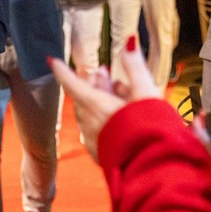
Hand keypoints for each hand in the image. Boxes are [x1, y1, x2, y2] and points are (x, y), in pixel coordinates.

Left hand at [50, 35, 161, 162]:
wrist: (158, 170)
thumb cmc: (153, 130)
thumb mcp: (147, 93)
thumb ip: (135, 67)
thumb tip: (129, 42)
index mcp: (95, 105)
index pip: (72, 82)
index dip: (62, 70)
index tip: (52, 61)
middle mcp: (89, 123)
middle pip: (84, 96)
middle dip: (93, 83)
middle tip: (106, 73)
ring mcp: (93, 140)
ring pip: (91, 113)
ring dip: (100, 100)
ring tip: (122, 94)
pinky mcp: (102, 154)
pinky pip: (97, 129)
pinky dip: (104, 118)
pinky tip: (122, 118)